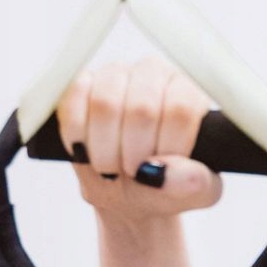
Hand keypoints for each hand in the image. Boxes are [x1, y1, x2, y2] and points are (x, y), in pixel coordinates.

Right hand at [57, 55, 223, 218]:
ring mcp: (116, 73)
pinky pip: (72, 98)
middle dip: (133, 153)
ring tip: (111, 167)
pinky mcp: (81, 81)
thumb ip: (193, 183)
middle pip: (142, 108)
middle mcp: (156, 74)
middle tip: (132, 173)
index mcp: (192, 94)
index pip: (180, 109)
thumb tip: (176, 173)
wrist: (132, 188)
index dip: (165, 147)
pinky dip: (75, 134)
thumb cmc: (169, 183)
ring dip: (104, 147)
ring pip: (105, 103)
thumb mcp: (194, 193)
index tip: (159, 170)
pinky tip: (85, 152)